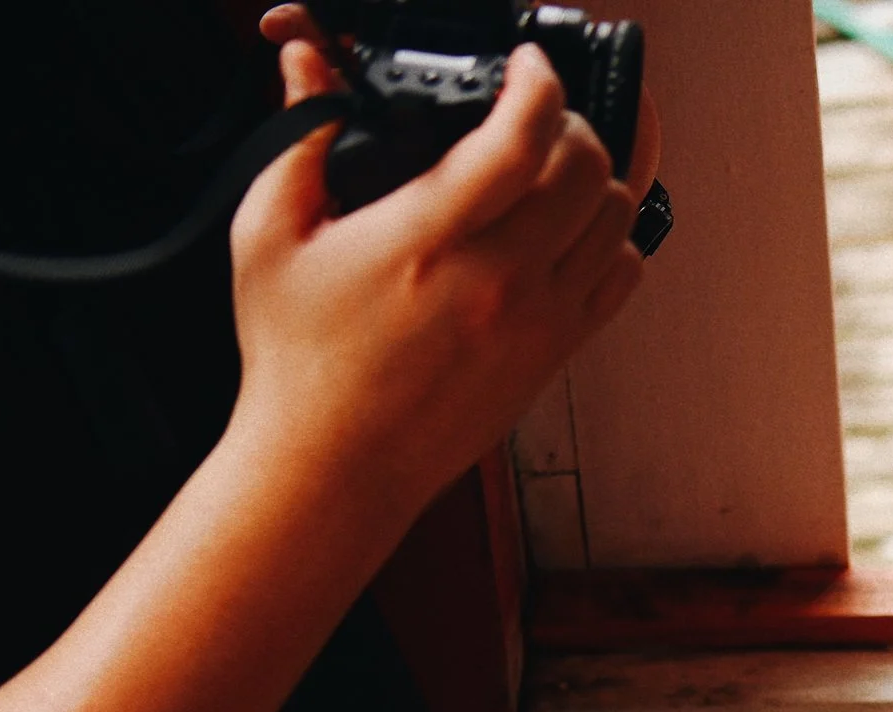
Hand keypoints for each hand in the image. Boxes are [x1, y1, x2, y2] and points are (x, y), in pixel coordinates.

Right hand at [231, 15, 646, 532]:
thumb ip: (300, 139)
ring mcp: (540, 319)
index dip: (537, 82)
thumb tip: (309, 68)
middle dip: (570, 121)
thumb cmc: (299, 360)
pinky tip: (568, 229)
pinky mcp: (559, 352)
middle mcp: (500, 279)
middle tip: (536, 114)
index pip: (522, 140)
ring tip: (555, 167)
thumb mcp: (269, 235)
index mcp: (428, 240)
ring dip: (597, 177)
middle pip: (589, 168)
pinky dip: (611, 238)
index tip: (525, 64)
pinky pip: (623, 274)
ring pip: (619, 217)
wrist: (336, 464)